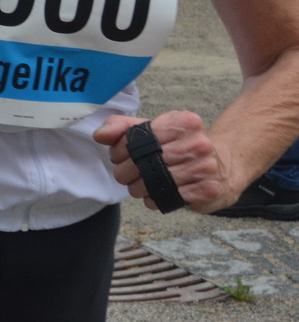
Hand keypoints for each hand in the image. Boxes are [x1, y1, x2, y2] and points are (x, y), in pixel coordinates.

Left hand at [95, 110, 235, 212]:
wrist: (221, 167)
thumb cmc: (178, 146)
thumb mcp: (152, 129)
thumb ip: (122, 127)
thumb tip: (100, 135)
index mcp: (184, 122)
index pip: (137, 138)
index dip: (120, 150)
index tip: (119, 155)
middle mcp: (199, 143)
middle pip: (144, 162)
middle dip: (126, 171)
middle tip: (126, 173)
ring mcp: (206, 167)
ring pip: (153, 183)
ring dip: (138, 188)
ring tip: (140, 184)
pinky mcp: (209, 190)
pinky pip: (167, 199)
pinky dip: (153, 199)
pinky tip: (156, 193)